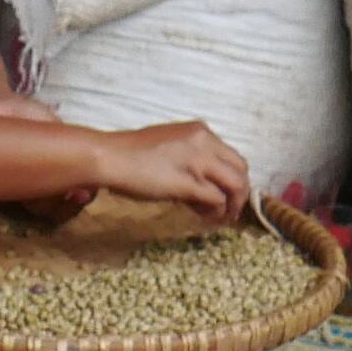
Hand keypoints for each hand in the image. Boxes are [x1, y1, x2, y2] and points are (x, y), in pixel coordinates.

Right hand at [83, 121, 252, 221]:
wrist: (110, 157)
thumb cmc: (130, 154)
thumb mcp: (169, 146)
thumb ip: (188, 157)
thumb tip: (197, 181)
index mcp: (201, 132)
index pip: (232, 156)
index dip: (233, 178)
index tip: (226, 194)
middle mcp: (205, 142)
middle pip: (240, 170)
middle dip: (240, 193)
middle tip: (229, 211)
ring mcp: (198, 162)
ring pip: (235, 185)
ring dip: (232, 205)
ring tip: (221, 218)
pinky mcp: (188, 182)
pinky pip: (216, 198)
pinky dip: (216, 211)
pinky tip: (206, 218)